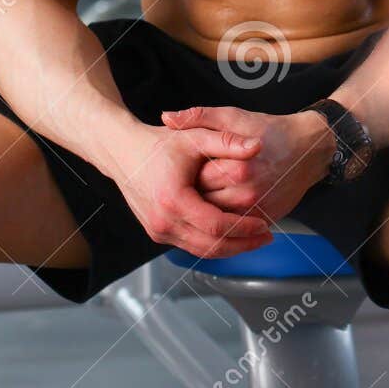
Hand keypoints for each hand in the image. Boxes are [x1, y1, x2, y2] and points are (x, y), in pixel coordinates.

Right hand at [98, 121, 274, 258]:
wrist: (122, 152)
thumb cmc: (157, 144)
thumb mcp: (195, 138)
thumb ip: (227, 142)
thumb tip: (257, 146)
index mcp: (172, 200)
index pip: (216, 226)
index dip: (244, 228)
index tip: (264, 225)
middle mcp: (162, 221)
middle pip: (210, 246)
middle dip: (242, 244)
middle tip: (266, 237)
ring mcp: (158, 230)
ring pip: (201, 250)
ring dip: (229, 248)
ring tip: (254, 238)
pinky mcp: (158, 232)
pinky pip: (190, 245)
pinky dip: (213, 243)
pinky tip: (231, 235)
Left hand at [158, 105, 333, 222]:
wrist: (309, 149)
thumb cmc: (271, 130)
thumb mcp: (234, 116)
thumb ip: (199, 117)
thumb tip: (166, 117)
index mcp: (236, 168)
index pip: (196, 181)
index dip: (186, 175)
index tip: (184, 168)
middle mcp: (247, 193)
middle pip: (205, 204)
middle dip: (194, 196)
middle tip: (187, 185)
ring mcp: (258, 210)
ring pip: (218, 220)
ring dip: (206, 211)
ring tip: (200, 196)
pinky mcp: (266, 219)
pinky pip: (235, 227)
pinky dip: (224, 220)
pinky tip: (219, 206)